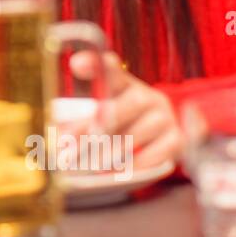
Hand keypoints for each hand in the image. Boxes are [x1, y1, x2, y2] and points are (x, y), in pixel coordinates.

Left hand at [70, 50, 181, 171]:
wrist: (161, 139)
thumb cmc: (124, 126)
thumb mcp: (104, 115)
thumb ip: (82, 116)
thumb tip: (59, 130)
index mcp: (126, 85)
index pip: (111, 71)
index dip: (95, 66)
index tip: (77, 64)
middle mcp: (149, 97)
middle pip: (125, 106)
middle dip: (97, 126)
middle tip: (74, 144)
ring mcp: (165, 117)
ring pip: (138, 133)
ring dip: (111, 151)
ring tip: (90, 164)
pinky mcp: (176, 139)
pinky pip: (156, 153)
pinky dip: (134, 165)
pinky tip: (117, 172)